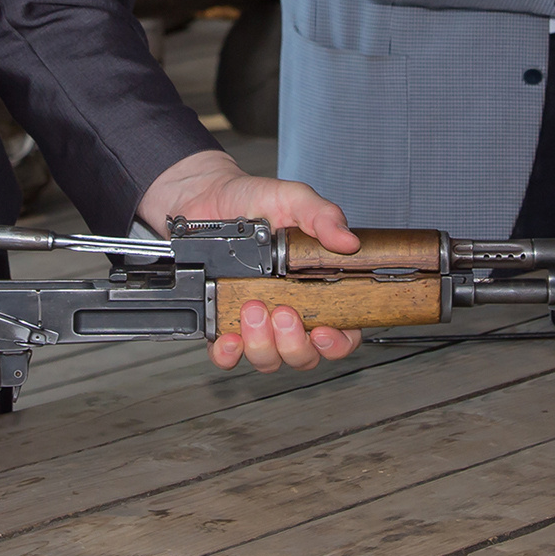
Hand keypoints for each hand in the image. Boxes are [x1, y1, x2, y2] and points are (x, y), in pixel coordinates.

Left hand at [139, 150, 362, 372]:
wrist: (206, 196)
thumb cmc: (254, 200)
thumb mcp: (293, 199)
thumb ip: (322, 216)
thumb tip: (348, 241)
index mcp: (315, 288)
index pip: (341, 332)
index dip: (337, 342)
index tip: (323, 331)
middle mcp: (288, 311)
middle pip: (304, 355)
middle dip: (295, 343)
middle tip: (284, 312)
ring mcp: (255, 322)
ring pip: (268, 359)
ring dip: (263, 344)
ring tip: (253, 307)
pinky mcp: (221, 322)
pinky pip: (228, 356)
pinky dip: (229, 354)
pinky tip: (228, 337)